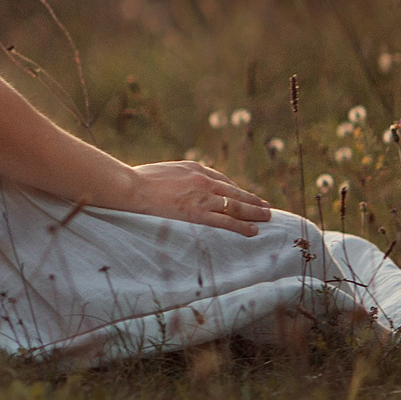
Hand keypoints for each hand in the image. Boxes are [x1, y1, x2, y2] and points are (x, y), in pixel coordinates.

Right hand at [121, 160, 272, 235]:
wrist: (132, 187)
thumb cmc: (141, 179)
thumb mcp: (166, 171)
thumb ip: (180, 177)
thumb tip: (184, 186)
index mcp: (195, 168)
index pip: (222, 180)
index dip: (236, 190)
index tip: (245, 196)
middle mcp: (204, 181)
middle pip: (235, 192)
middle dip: (253, 200)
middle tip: (266, 206)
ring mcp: (203, 198)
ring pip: (236, 206)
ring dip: (254, 212)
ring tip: (267, 217)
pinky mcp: (198, 214)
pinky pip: (226, 221)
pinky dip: (242, 226)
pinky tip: (253, 231)